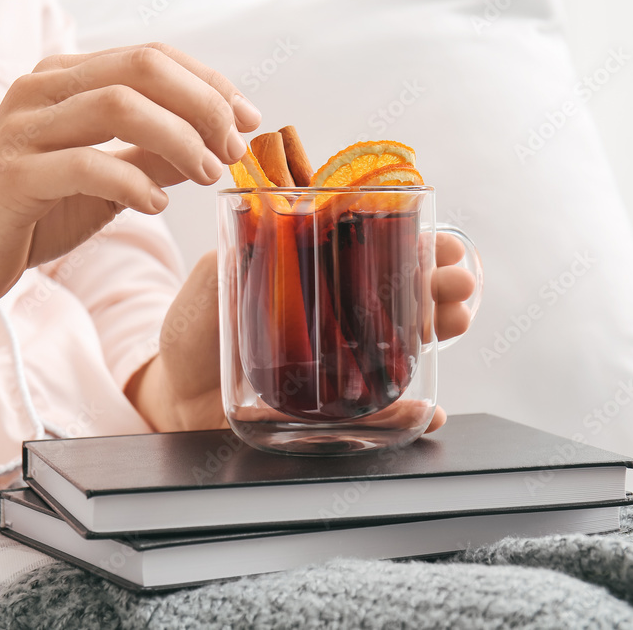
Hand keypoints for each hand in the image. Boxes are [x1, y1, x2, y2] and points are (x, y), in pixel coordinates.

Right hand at [0, 43, 261, 396]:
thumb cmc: (30, 214)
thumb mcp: (106, 181)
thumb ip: (154, 157)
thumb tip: (215, 145)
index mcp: (65, 81)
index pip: (151, 58)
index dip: (209, 84)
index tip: (248, 121)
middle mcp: (41, 90)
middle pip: (141, 68)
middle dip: (203, 104)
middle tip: (232, 148)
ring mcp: (22, 129)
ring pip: (118, 106)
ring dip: (178, 140)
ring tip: (206, 174)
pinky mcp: (12, 175)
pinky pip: (86, 165)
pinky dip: (134, 183)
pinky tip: (157, 206)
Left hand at [128, 234, 476, 432]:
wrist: (174, 394)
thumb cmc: (194, 330)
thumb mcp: (212, 280)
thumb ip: (234, 254)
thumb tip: (258, 219)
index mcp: (316, 275)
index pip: (378, 251)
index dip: (416, 244)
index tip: (442, 243)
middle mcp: (337, 315)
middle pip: (405, 294)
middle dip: (441, 284)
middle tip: (458, 282)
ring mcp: (340, 360)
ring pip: (407, 343)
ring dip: (441, 329)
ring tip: (457, 319)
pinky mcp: (333, 405)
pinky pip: (381, 411)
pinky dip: (410, 413)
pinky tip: (428, 410)